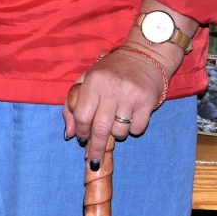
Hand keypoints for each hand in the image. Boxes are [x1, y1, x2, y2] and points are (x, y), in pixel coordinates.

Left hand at [63, 45, 170, 165]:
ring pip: (119, 132)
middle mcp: (112, 88)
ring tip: (116, 122)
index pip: (82, 115)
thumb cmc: (111, 70)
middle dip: (96, 149)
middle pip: (100, 129)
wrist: (145, 55)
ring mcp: (131, 95)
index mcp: (94, 81)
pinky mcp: (148, 102)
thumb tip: (69, 134)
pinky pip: (137, 129)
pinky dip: (132, 130)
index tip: (81, 138)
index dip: (80, 131)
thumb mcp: (86, 79)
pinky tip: (131, 117)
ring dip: (116, 134)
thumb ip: (72, 104)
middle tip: (94, 160)